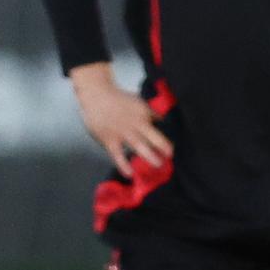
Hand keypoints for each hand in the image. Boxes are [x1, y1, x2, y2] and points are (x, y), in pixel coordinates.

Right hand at [70, 62, 170, 177]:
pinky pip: (118, 155)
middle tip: (169, 158)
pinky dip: (124, 165)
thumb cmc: (119, 99)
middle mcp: (136, 123)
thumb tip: (162, 121)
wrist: (97, 95)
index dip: (166, 140)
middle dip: (163, 149)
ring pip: (139, 146)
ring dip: (149, 157)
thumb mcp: (139, 102)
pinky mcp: (109, 140)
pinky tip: (130, 174)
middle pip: (153, 138)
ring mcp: (122, 132)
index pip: (160, 128)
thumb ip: (150, 113)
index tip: (172, 151)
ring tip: (158, 165)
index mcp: (144, 114)